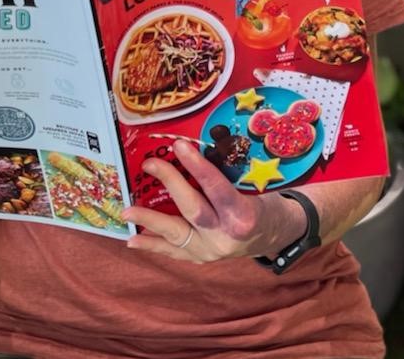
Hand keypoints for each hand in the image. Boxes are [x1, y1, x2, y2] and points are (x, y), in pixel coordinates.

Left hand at [121, 138, 304, 264]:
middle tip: (150, 164)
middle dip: (170, 184)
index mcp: (244, 214)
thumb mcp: (256, 185)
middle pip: (193, 210)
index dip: (197, 167)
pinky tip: (132, 240)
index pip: (217, 188)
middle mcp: (226, 237)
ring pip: (177, 235)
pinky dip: (153, 245)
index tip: (179, 145)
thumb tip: (198, 145)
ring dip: (150, 223)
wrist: (276, 235)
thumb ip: (229, 172)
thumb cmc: (266, 202)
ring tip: (127, 213)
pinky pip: (174, 252)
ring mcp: (212, 251)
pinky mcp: (202, 259)